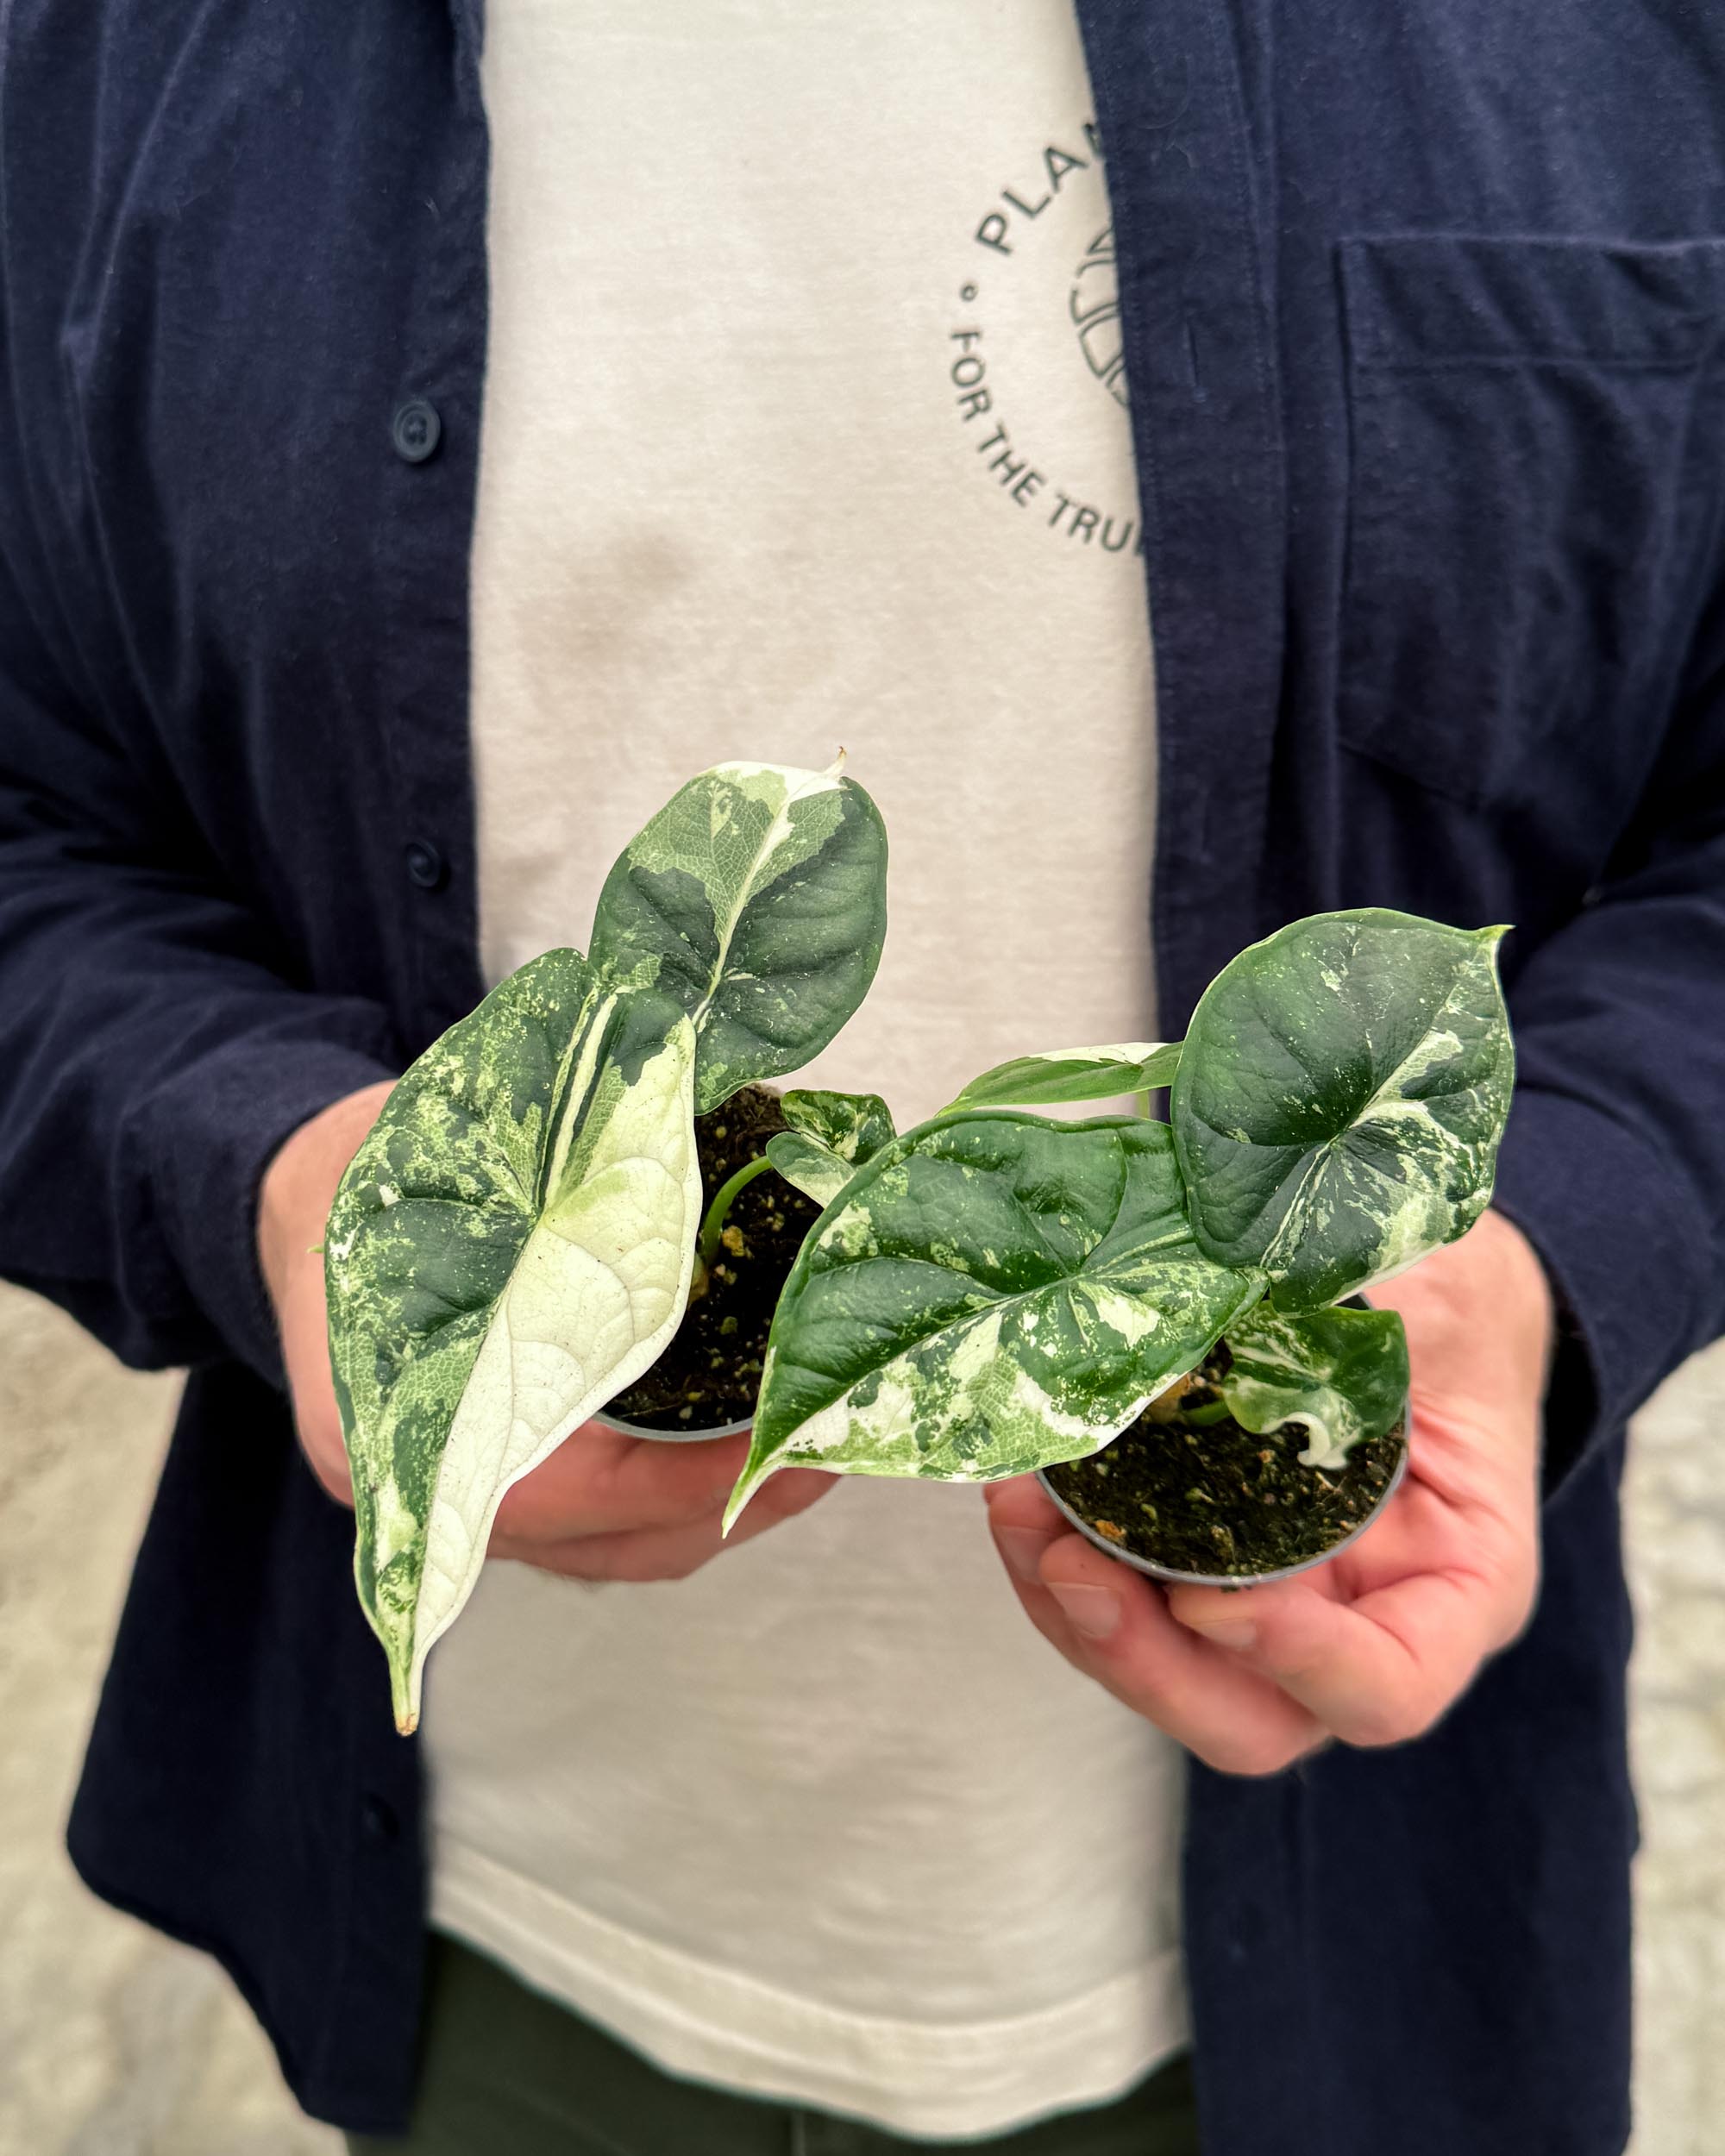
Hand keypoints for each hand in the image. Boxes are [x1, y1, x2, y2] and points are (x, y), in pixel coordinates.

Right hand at [257, 1083, 829, 1581]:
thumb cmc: (364, 1172)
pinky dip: (672, 1499)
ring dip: (711, 1511)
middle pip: (603, 1543)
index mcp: (399, 1413)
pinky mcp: (485, 1488)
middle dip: (727, 1505)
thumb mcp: (454, 1156)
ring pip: (609, 1548)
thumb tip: (721, 1141)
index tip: (781, 1440)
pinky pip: (596, 1528)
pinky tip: (734, 1444)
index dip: (682, 1479)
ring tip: (805, 1452)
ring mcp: (450, 1502)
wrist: (276, 1197)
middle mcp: (421, 1490)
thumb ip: (565, 1176)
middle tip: (828, 1449)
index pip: (563, 1491)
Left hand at [984, 1210, 1552, 1772]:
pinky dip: (1059, 1556)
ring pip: (1163, 1671)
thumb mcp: (1442, 1308)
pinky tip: (1021, 1485)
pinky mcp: (1190, 1569)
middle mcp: (1357, 1625)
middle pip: (1249, 1719)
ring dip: (1073, 1609)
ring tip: (1019, 1509)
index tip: (1208, 1598)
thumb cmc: (1449, 1310)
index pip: (1388, 1688)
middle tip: (1074, 1567)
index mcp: (1457, 1585)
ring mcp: (1267, 1608)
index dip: (1300, 1664)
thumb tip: (1230, 1316)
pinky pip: (1122, 1603)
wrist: (1417, 1297)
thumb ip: (1370, 1334)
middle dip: (1145, 1659)